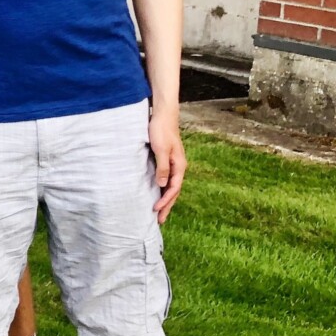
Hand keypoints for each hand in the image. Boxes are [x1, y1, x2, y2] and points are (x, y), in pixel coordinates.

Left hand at [148, 106, 185, 222]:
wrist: (163, 114)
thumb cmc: (161, 130)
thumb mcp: (161, 149)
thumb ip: (163, 167)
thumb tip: (163, 185)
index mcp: (179, 165)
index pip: (173, 189)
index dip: (165, 201)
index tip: (156, 211)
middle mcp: (178, 166)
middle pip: (173, 190)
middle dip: (167, 206)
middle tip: (159, 220)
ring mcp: (174, 163)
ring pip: (170, 186)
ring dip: (165, 199)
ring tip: (159, 212)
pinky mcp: (167, 160)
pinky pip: (167, 179)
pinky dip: (163, 189)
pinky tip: (157, 193)